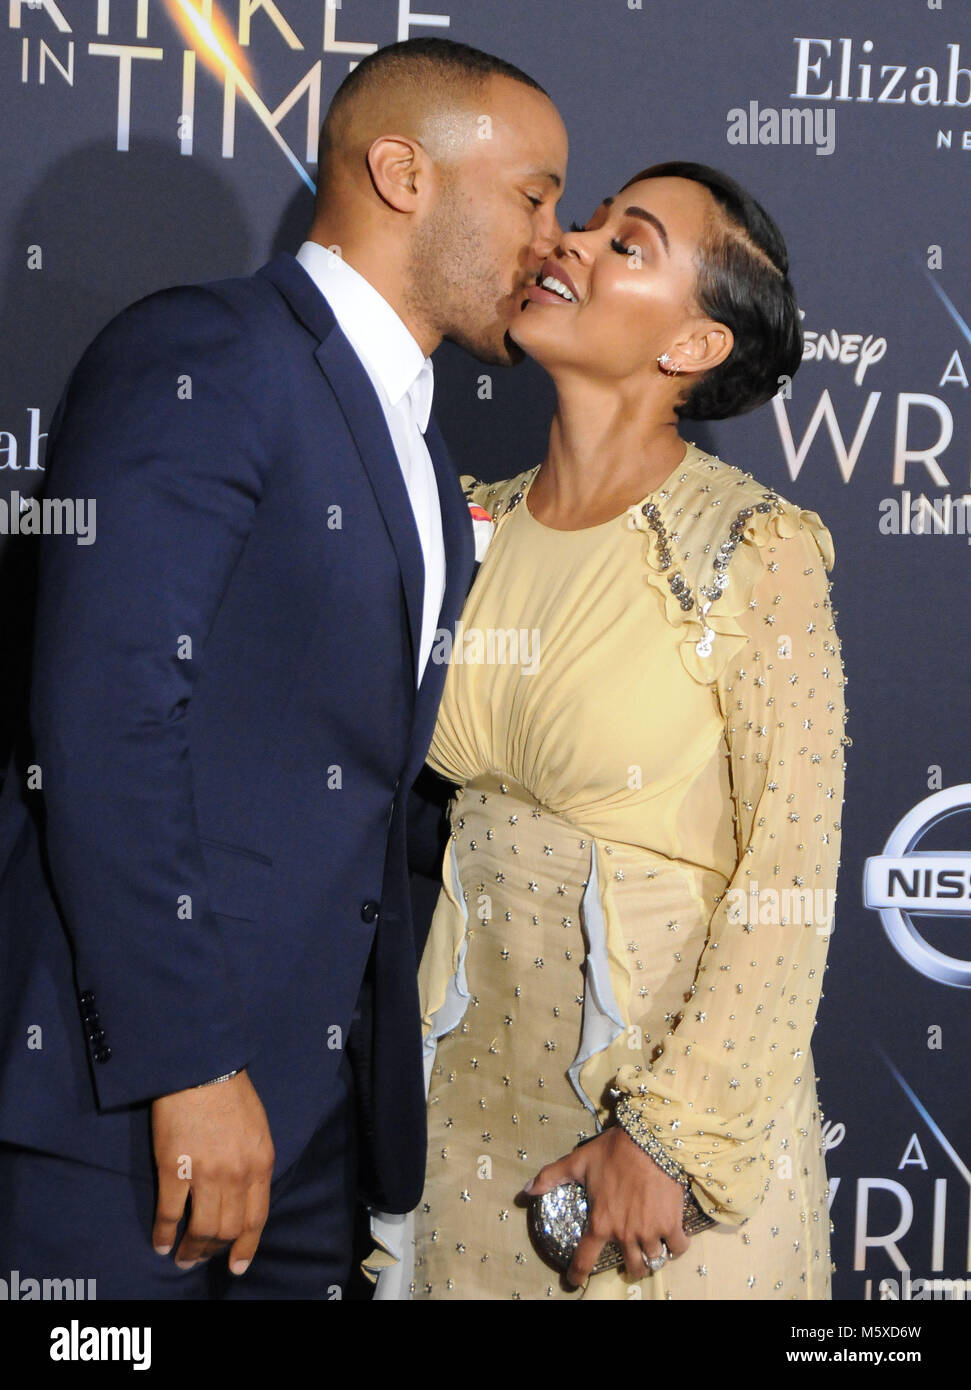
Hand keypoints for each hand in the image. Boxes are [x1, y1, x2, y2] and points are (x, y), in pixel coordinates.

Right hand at [151, 1068, 274, 1276]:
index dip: (246, 1247)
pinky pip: (169, 1214)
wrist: (202, 1066)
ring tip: (182, 1259)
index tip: (237, 1266)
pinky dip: (163, 1234)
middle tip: (200, 1259)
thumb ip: (254, 1163)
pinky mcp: (174, 1169)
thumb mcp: (258, 1129)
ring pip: (201, 1229)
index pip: (256, 1218)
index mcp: (261, 1163)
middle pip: (227, 1229)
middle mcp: (237, 1175)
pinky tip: (160, 1244)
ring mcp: (205, 1174)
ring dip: (191, 1251)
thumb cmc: (231, 1093)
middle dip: (214, 1251)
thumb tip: (244, 1195)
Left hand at [525, 1126, 690, 1284]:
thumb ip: (551, 1176)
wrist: (650, 1140)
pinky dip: (677, 1246)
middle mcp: (625, 1234)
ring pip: (654, 1260)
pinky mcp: (672, 1224)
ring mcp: (650, 1231)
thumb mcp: (578, 1161)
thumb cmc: (613, 1151)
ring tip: (653, 1248)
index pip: (585, 1258)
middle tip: (633, 1259)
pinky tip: (674, 1238)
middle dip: (633, 1268)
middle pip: (632, 1267)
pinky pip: (678, 1247)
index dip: (578, 1273)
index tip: (575, 1281)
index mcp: (600, 1222)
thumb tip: (526, 1191)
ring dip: (653, 1256)